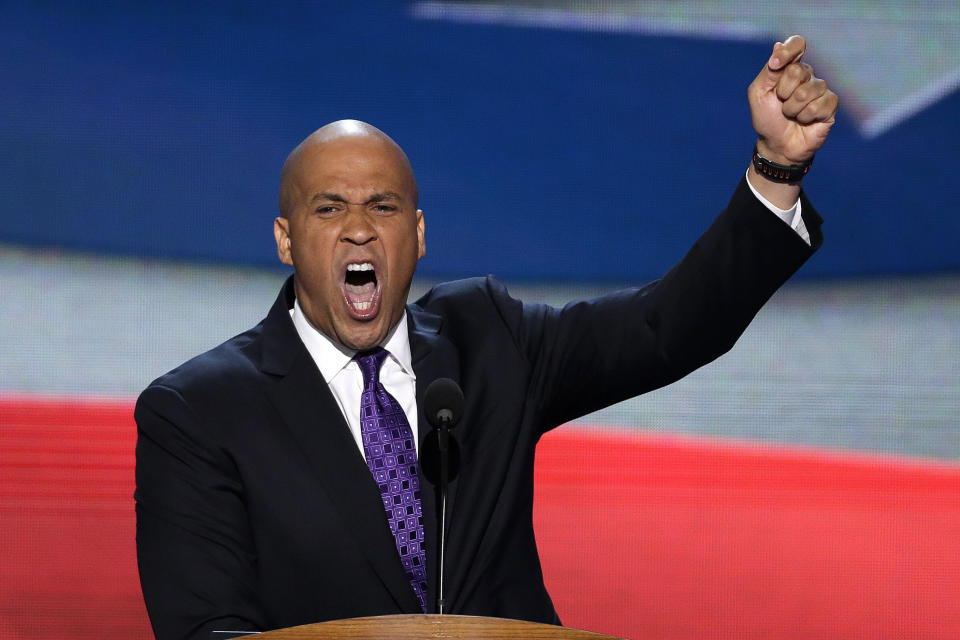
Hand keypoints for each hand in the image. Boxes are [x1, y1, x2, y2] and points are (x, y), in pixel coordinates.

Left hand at [748, 36, 838, 164]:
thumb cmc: (767, 119)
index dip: (789, 50)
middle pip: (798, 71)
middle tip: (781, 104)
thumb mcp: (759, 94)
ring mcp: (821, 89)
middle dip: (783, 92)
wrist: (777, 145)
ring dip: (792, 109)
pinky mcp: (831, 104)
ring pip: (807, 91)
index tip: (775, 65)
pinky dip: (806, 117)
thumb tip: (778, 45)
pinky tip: (805, 121)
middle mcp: (807, 74)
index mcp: (789, 67)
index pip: (797, 44)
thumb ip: (768, 72)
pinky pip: (820, 105)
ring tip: (791, 115)